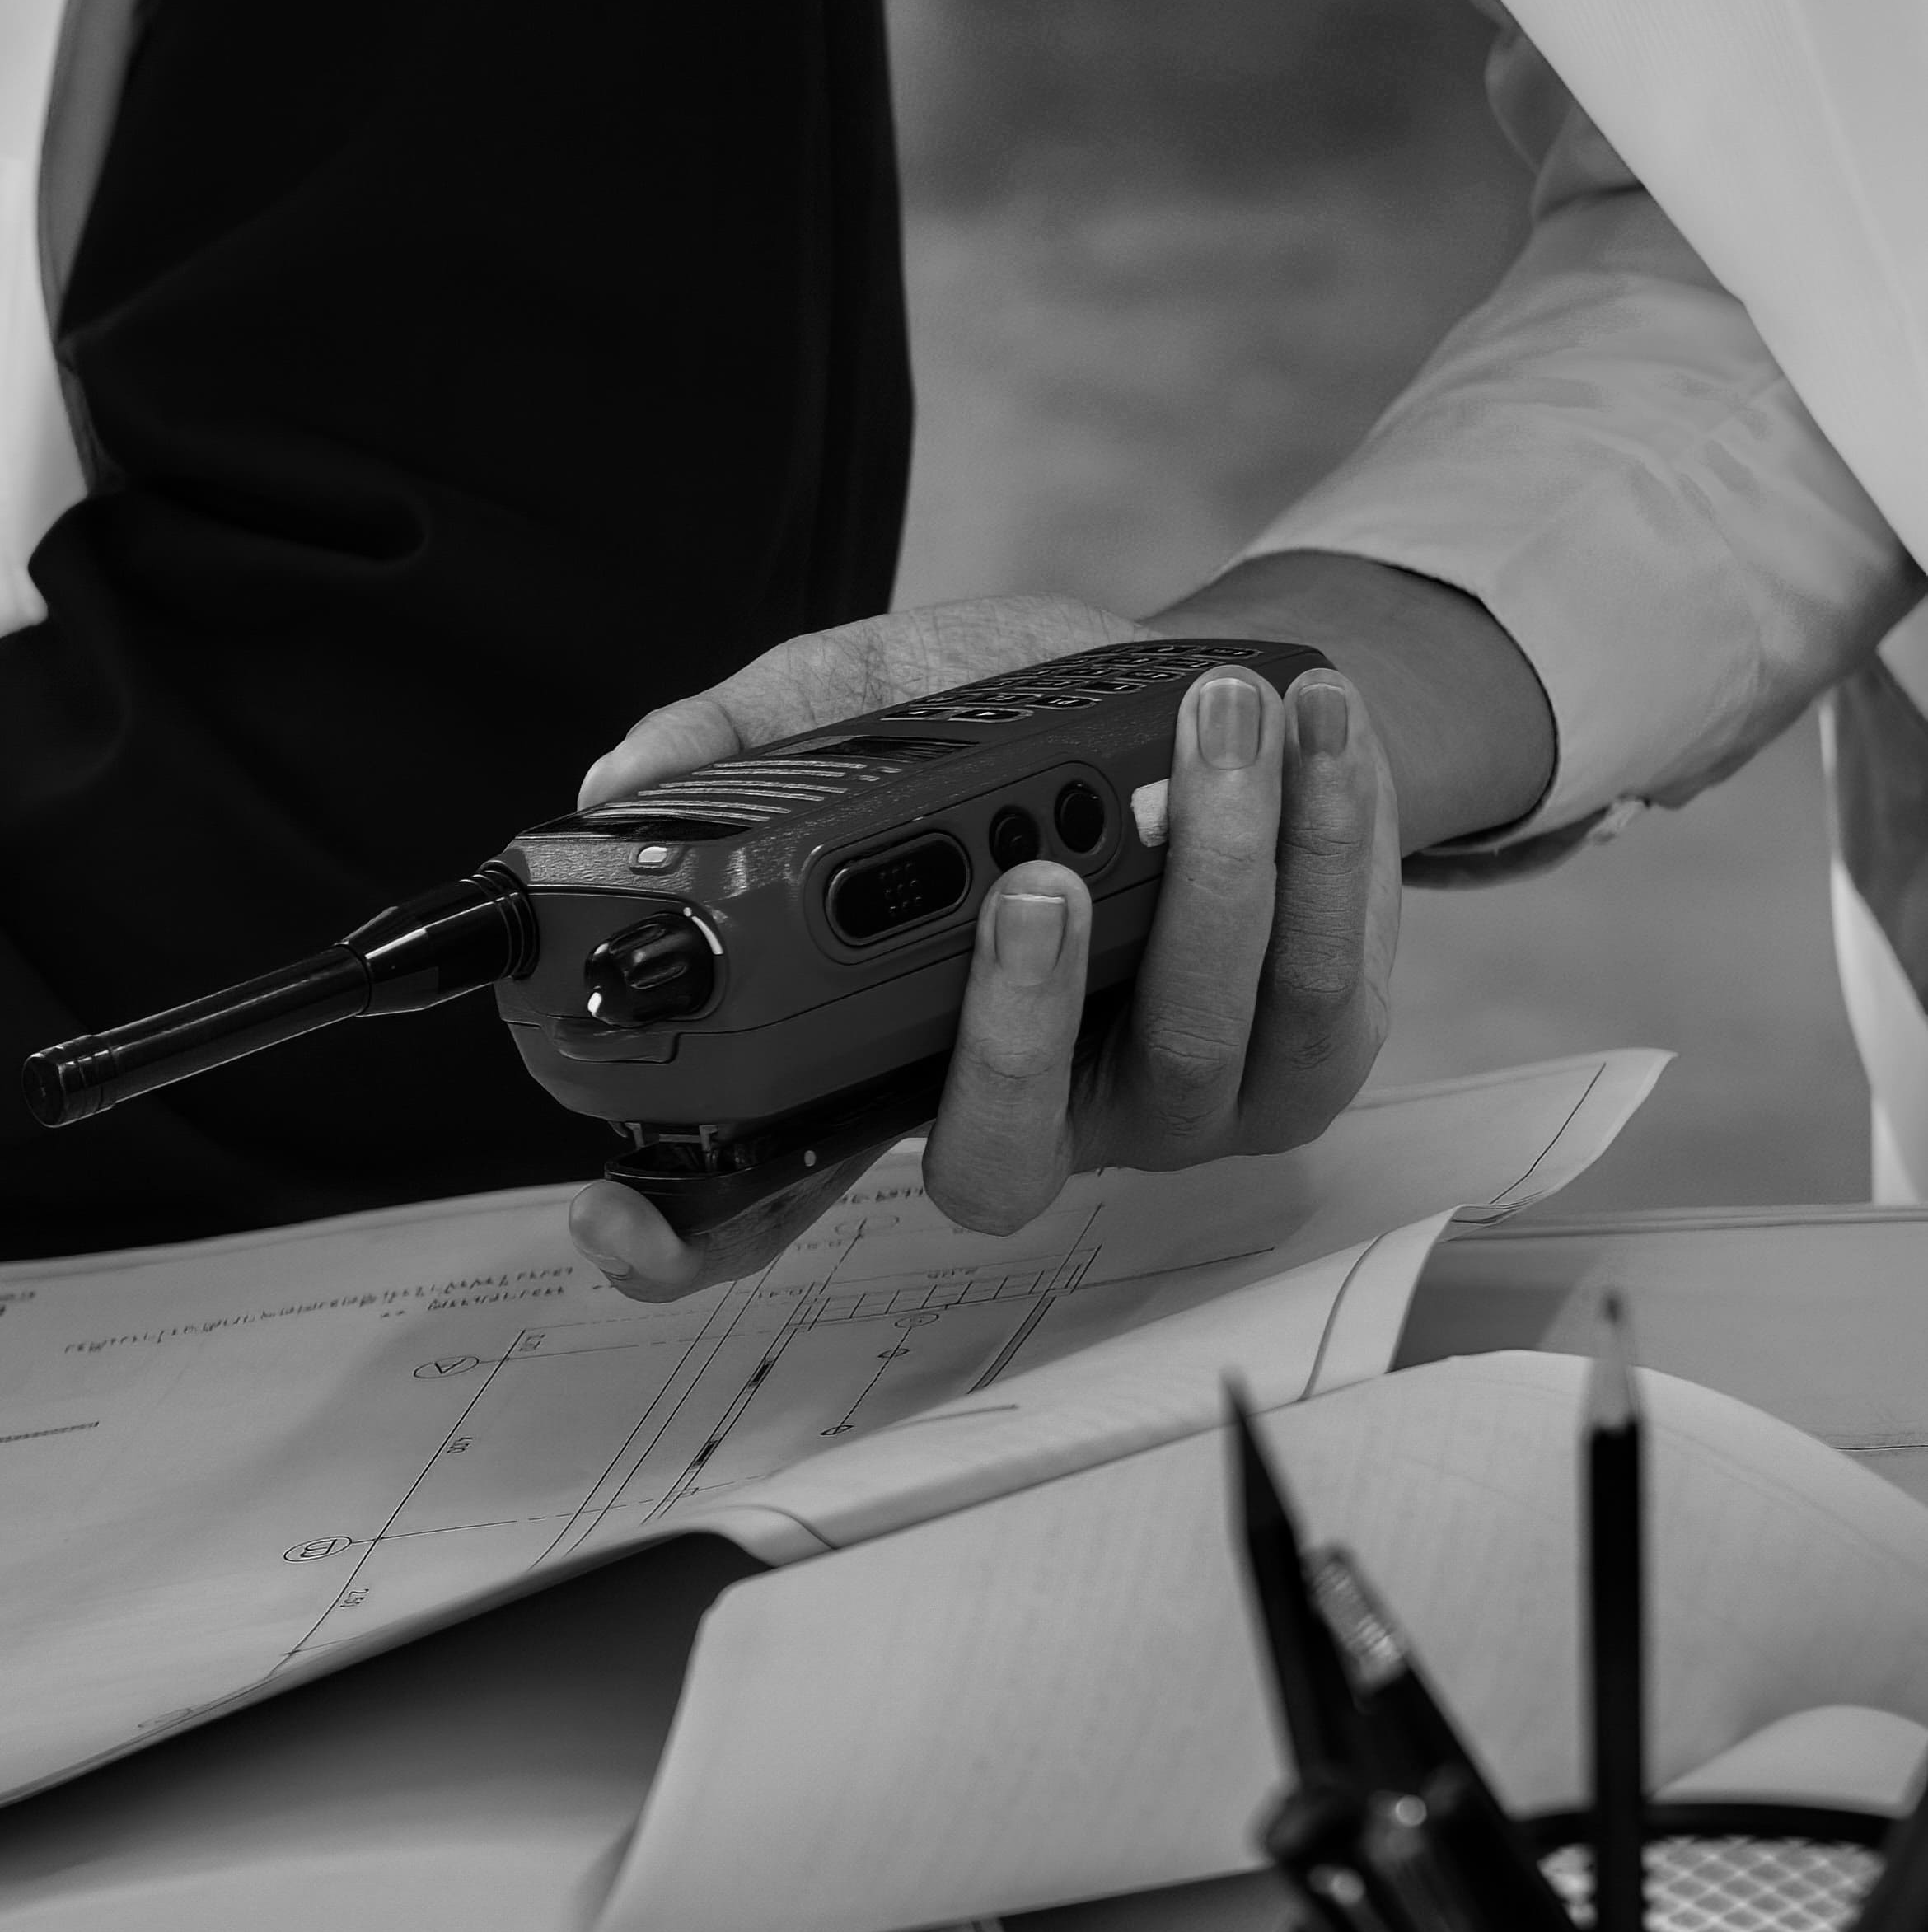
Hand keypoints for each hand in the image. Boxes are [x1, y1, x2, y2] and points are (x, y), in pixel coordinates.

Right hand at [568, 585, 1423, 1296]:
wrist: (1224, 699)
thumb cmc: (1033, 724)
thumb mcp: (875, 701)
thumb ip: (753, 737)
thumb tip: (625, 781)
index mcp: (889, 1063)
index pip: (759, 1197)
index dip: (676, 1232)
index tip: (612, 1209)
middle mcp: (1017, 1113)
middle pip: (993, 1152)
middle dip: (1018, 1022)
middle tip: (1034, 880)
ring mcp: (1165, 1108)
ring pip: (1184, 1041)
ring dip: (1210, 873)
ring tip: (1202, 723)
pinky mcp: (1304, 1061)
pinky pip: (1320, 979)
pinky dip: (1320, 842)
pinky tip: (1303, 729)